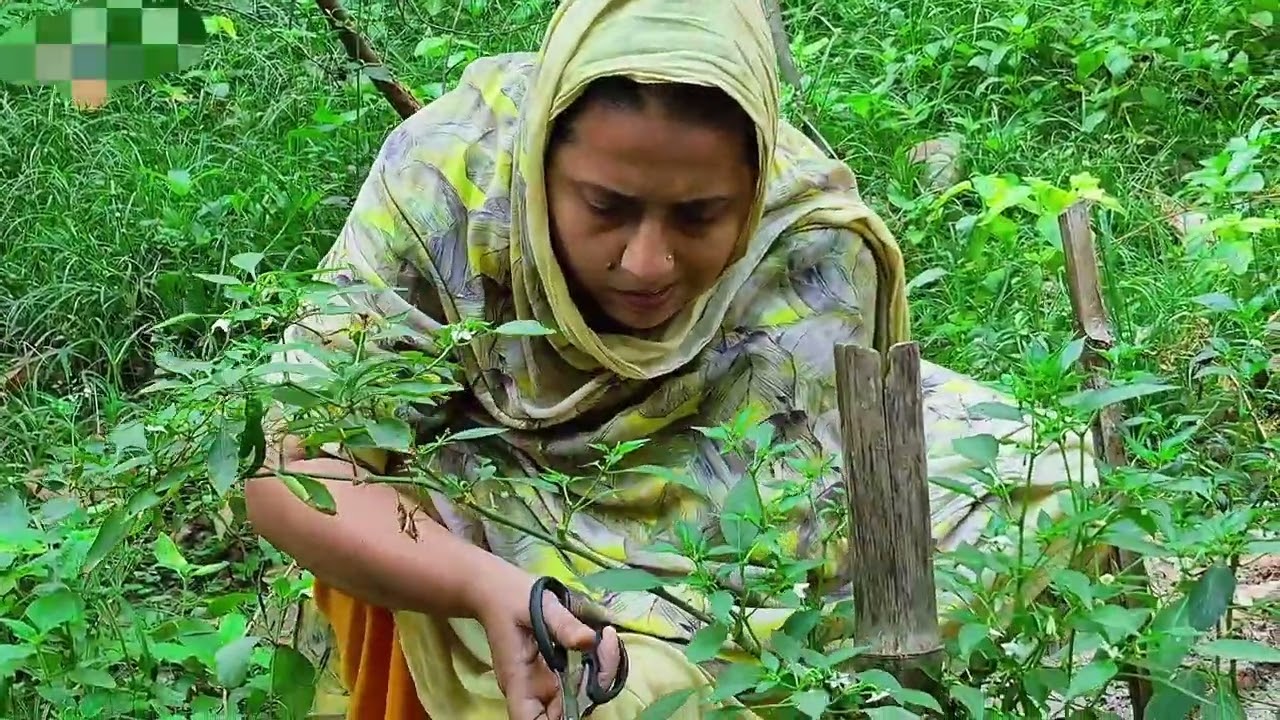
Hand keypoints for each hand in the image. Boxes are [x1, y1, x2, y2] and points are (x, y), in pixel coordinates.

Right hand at [471, 566, 622, 719]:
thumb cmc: (510, 597)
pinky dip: (595, 669)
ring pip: (575, 700)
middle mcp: (531, 689)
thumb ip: (563, 624)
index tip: (582, 701)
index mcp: (519, 680)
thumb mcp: (537, 604)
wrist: (496, 589)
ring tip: (607, 638)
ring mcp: (543, 683)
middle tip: (606, 646)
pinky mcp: (552, 672)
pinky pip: (577, 682)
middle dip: (592, 692)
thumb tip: (589, 640)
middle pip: (561, 714)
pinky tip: (603, 641)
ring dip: (598, 678)